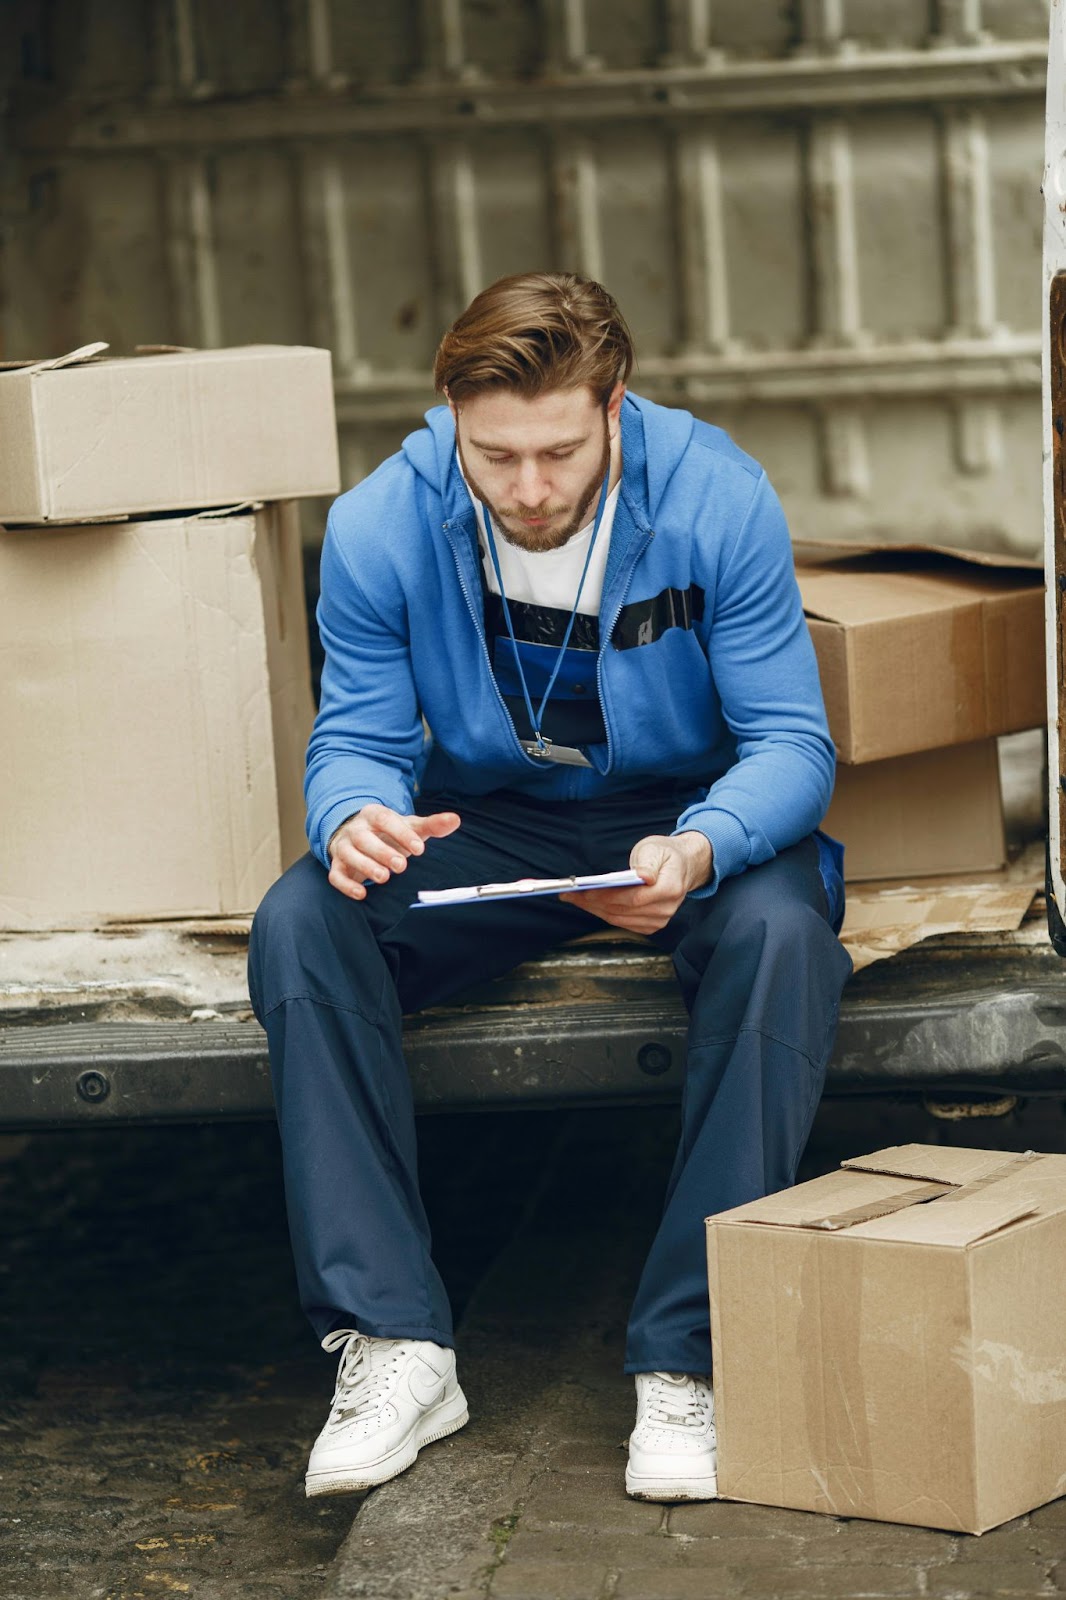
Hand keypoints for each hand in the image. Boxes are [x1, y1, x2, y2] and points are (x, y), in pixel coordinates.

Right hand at [328, 804, 460, 900]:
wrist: (359, 837)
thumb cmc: (390, 833)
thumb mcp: (410, 826)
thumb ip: (432, 825)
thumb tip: (455, 820)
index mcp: (374, 814)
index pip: (385, 819)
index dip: (401, 834)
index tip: (419, 849)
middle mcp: (356, 829)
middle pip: (364, 838)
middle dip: (382, 852)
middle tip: (402, 866)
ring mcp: (344, 847)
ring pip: (349, 855)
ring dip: (365, 866)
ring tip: (384, 877)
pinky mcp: (337, 866)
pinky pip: (336, 875)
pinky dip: (346, 886)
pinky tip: (362, 895)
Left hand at [562, 831, 712, 933]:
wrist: (681, 866)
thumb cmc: (665, 854)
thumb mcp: (655, 848)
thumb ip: (647, 862)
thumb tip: (642, 876)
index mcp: (671, 888)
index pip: (634, 898)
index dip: (608, 896)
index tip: (585, 890)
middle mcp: (666, 909)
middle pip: (623, 911)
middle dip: (593, 902)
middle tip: (569, 893)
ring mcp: (660, 920)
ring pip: (619, 919)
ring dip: (593, 909)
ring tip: (573, 898)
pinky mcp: (651, 925)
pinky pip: (621, 922)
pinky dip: (602, 913)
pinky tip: (588, 904)